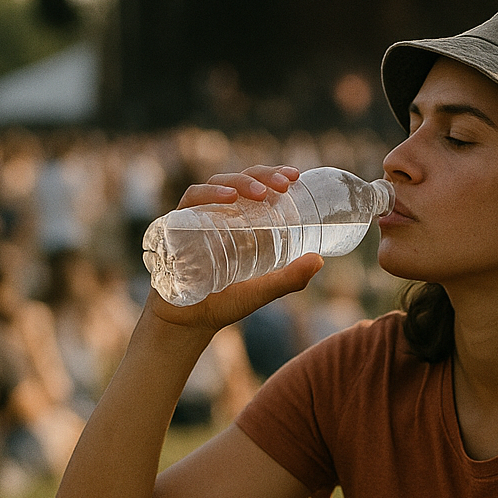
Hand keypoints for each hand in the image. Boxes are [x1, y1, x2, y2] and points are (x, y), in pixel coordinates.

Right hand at [147, 164, 322, 331]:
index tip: (294, 176)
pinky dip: (209, 195)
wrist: (187, 322)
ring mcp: (196, 216)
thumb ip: (290, 279)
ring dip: (240, 182)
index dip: (274, 175)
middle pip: (239, 180)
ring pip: (217, 184)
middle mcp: (217, 212)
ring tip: (260, 193)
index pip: (257, 186)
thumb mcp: (262, 290)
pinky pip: (191, 200)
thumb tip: (320, 260)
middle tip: (284, 185)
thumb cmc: (225, 303)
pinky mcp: (177, 225)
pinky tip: (228, 199)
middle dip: (262, 176)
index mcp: (239, 219)